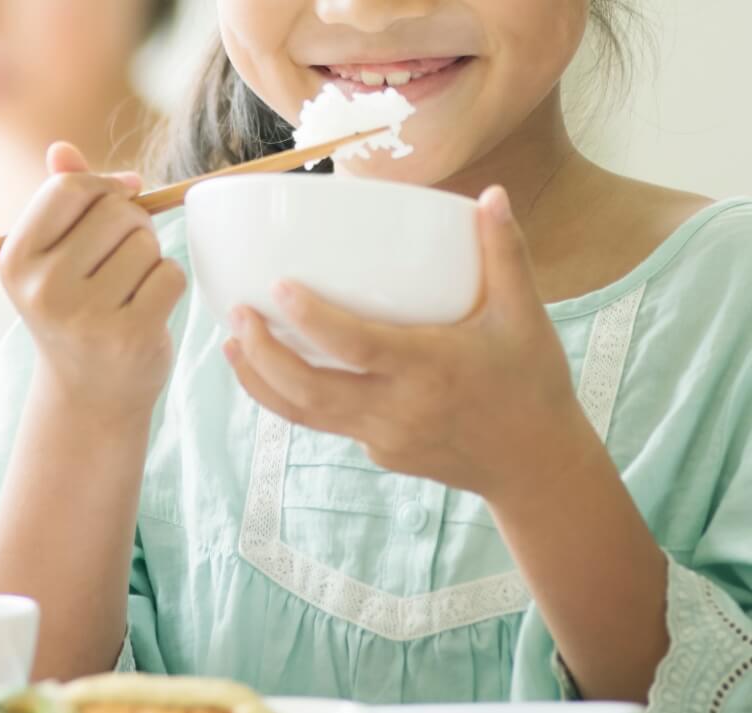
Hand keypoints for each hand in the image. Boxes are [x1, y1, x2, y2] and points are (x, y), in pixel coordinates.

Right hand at [0, 142, 185, 429]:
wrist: (90, 395)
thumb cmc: (76, 314)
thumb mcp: (53, 261)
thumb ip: (59, 201)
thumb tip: (63, 148)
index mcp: (16, 261)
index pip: (69, 189)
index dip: (104, 186)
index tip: (121, 199)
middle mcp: (44, 289)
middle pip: (116, 212)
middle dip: (134, 225)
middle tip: (126, 256)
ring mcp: (87, 316)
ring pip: (147, 243)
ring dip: (152, 258)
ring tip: (133, 287)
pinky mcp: (131, 335)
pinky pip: (171, 275)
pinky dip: (170, 284)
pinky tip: (151, 306)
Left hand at [223, 186, 591, 503]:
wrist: (534, 465)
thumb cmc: (530, 385)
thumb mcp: (525, 317)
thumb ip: (505, 254)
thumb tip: (492, 193)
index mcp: (429, 369)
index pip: (356, 346)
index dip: (311, 319)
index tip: (277, 287)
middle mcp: (396, 409)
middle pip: (307, 390)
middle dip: (262, 354)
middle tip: (236, 314)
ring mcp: (382, 438)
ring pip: (304, 414)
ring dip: (261, 381)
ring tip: (232, 344)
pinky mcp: (379, 453)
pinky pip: (327, 424)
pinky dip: (295, 398)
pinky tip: (279, 370)